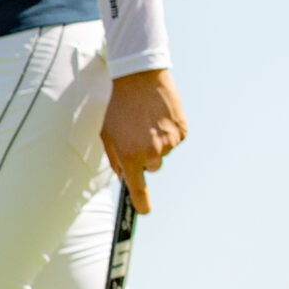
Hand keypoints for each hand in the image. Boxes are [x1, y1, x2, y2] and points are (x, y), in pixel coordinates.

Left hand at [101, 68, 186, 213]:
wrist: (139, 78)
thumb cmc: (118, 106)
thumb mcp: (107, 133)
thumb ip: (114, 157)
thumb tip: (125, 174)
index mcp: (129, 155)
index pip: (138, 187)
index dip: (141, 202)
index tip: (144, 211)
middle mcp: (151, 153)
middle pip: (151, 167)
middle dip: (145, 156)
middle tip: (137, 133)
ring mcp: (169, 143)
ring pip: (163, 152)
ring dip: (156, 142)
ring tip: (146, 120)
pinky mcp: (182, 131)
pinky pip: (174, 139)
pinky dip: (167, 131)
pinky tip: (158, 116)